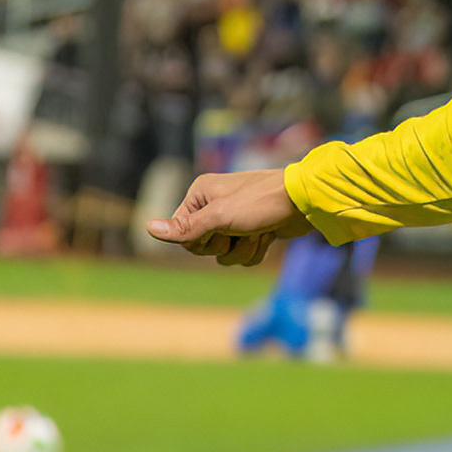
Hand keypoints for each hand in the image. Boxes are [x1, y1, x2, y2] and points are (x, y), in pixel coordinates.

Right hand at [148, 168, 308, 265]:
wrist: (303, 203)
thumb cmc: (260, 203)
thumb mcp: (219, 217)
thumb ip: (185, 228)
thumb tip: (148, 229)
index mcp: (200, 196)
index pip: (183, 235)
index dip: (200, 242)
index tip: (217, 232)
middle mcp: (213, 206)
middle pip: (204, 248)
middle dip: (225, 246)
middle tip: (240, 229)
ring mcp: (234, 220)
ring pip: (226, 256)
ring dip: (244, 250)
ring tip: (259, 232)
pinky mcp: (252, 231)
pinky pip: (244, 256)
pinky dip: (257, 251)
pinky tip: (269, 236)